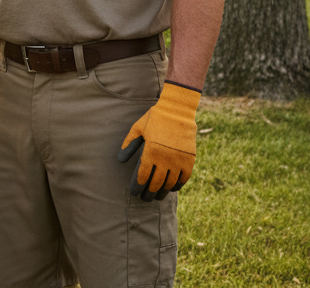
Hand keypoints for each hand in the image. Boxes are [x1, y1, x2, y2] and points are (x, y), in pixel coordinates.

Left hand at [118, 81, 200, 201]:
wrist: (177, 110)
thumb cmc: (154, 118)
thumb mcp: (138, 128)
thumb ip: (129, 144)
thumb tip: (120, 159)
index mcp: (151, 152)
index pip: (143, 176)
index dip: (138, 187)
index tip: (134, 192)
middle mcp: (165, 159)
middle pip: (156, 184)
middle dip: (149, 193)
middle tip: (145, 198)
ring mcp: (179, 161)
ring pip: (169, 184)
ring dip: (162, 192)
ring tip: (157, 196)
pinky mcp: (189, 160)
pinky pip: (183, 179)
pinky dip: (176, 186)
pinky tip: (171, 188)